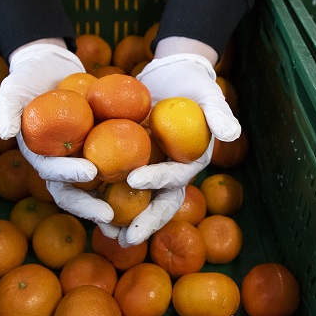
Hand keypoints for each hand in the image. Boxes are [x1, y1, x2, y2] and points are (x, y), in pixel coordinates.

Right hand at [0, 40, 114, 225]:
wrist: (50, 68)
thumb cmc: (27, 77)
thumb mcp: (12, 88)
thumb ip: (6, 109)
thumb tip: (5, 135)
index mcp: (39, 155)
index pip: (51, 171)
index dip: (68, 174)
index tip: (90, 172)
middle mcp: (59, 164)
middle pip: (73, 192)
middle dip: (89, 205)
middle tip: (110, 215)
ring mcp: (78, 160)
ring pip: (95, 189)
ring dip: (110, 205)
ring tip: (130, 216)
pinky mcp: (97, 151)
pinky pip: (114, 167)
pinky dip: (128, 178)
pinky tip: (150, 183)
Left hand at [109, 48, 239, 245]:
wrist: (172, 76)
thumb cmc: (193, 84)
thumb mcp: (209, 93)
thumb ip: (219, 113)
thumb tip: (232, 133)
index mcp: (189, 162)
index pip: (175, 177)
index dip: (157, 180)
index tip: (135, 178)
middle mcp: (170, 172)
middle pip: (159, 203)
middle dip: (144, 223)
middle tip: (125, 239)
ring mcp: (150, 170)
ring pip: (137, 202)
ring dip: (122, 221)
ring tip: (104, 233)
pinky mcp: (131, 163)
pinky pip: (117, 183)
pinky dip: (103, 195)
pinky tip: (84, 203)